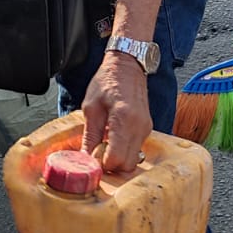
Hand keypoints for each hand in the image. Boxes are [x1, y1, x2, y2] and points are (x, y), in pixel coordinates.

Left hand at [81, 52, 151, 173]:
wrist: (127, 66)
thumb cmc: (108, 81)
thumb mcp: (91, 107)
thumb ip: (89, 136)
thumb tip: (85, 159)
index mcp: (124, 119)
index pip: (116, 158)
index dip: (101, 165)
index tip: (91, 160)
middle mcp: (140, 126)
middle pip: (127, 164)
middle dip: (111, 166)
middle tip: (96, 156)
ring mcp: (146, 128)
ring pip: (133, 160)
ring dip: (118, 160)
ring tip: (103, 146)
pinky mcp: (147, 128)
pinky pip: (136, 149)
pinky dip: (124, 151)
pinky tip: (113, 140)